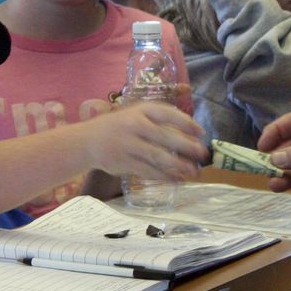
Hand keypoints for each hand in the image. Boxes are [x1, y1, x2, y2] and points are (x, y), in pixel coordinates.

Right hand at [87, 101, 207, 180]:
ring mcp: (128, 145)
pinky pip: (148, 171)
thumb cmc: (118, 127)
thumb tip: (189, 135)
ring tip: (194, 171)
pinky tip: (176, 179)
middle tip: (203, 154)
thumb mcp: (134, 115)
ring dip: (179, 165)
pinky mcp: (124, 162)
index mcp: (140, 110)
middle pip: (166, 137)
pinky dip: (164, 176)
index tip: (201, 132)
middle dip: (188, 147)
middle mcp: (134, 125)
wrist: (87, 141)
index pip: (168, 114)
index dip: (187, 123)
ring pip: (159, 157)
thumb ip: (157, 121)